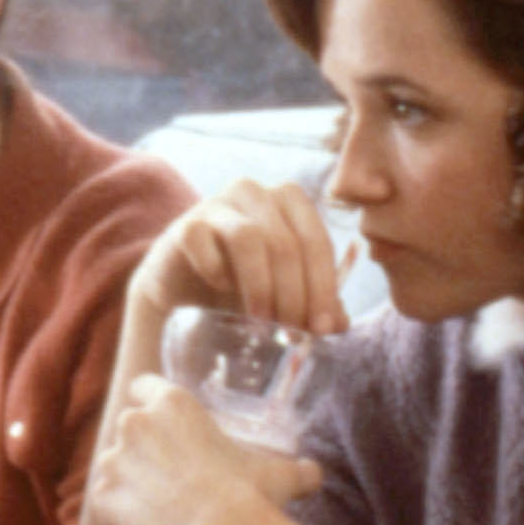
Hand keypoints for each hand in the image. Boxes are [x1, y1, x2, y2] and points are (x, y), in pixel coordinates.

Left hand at [86, 377, 321, 524]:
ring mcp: (113, 461)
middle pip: (129, 427)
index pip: (144, 386)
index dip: (151, 403)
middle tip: (168, 474)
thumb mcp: (280, 474)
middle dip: (143, 447)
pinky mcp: (102, 497)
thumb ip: (296, 468)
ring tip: (157, 506)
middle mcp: (135, 424)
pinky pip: (106, 502)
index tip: (162, 423)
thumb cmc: (252, 496)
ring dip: (129, 480)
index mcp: (172, 404)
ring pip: (114, 465)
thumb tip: (313, 473)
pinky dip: (119, 513)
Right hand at [129, 178, 347, 336]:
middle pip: (286, 242)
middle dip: (294, 292)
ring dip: (260, 284)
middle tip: (291, 331)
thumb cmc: (243, 285)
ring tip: (261, 319)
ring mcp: (217, 205)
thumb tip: (339, 323)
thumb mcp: (285, 296)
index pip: (317, 241)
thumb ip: (314, 304)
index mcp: (290, 202)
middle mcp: (256, 193)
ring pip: (249, 237)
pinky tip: (221, 289)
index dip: (324, 286)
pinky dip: (215, 270)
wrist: (185, 289)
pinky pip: (203, 240)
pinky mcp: (185, 225)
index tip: (323, 328)